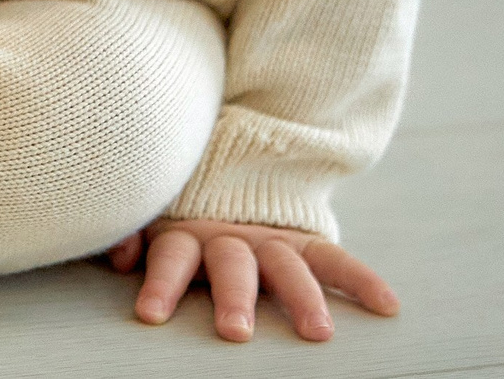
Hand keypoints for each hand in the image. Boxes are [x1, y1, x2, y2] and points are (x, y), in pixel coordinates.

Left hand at [105, 219, 397, 342]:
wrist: (232, 172)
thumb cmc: (185, 217)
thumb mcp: (156, 220)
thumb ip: (136, 236)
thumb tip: (116, 257)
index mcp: (189, 234)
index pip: (172, 256)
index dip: (161, 282)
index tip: (151, 315)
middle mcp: (231, 238)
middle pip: (232, 265)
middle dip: (234, 297)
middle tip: (234, 332)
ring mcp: (271, 241)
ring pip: (287, 266)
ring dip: (302, 297)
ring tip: (318, 332)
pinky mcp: (306, 243)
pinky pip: (337, 260)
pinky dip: (362, 279)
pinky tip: (387, 305)